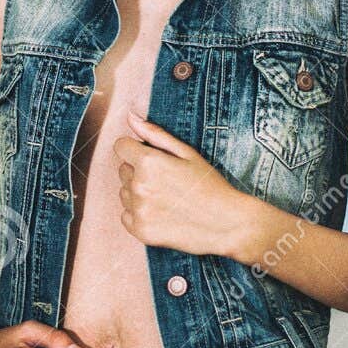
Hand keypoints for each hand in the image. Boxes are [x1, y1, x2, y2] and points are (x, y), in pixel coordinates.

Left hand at [114, 109, 252, 256]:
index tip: (152, 158)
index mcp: (149, 162)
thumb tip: (130, 116)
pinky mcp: (140, 231)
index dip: (135, 149)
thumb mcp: (187, 153)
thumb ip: (155, 134)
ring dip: (138, 193)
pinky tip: (161, 214)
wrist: (227, 225)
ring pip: (124, 193)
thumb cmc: (210, 186)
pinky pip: (126, 216)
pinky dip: (139, 214)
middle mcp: (139, 186)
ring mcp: (138, 210)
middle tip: (167, 181)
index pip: (121, 147)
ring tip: (167, 198)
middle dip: (139, 171)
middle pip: (123, 170)